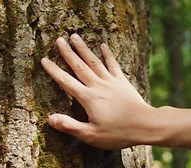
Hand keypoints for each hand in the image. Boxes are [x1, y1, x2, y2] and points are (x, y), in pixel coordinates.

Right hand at [41, 34, 154, 149]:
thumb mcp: (91, 135)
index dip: (54, 70)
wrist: (145, 125)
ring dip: (83, 48)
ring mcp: (110, 81)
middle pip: (79, 66)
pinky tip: (103, 45)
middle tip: (58, 40)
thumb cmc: (118, 133)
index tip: (44, 60)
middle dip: (67, 52)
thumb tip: (50, 119)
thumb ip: (70, 126)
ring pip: (93, 61)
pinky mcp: (122, 81)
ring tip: (75, 36)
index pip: (66, 82)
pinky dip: (107, 54)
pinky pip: (113, 64)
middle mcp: (98, 86)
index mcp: (88, 98)